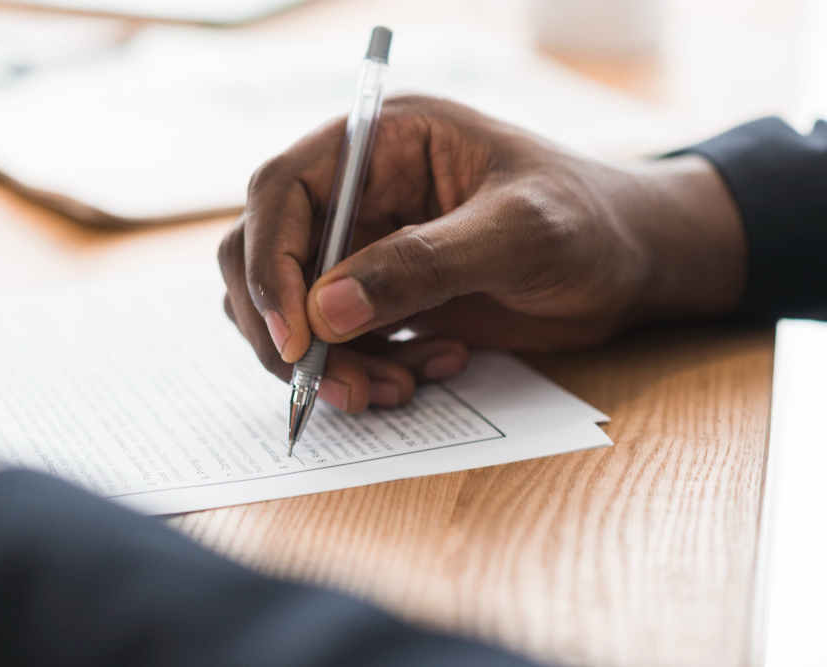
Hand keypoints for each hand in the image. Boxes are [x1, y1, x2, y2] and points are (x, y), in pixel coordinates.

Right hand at [219, 95, 745, 412]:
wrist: (632, 264)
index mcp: (382, 143)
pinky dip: (369, 371)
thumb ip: (423, 265)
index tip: (295, 337)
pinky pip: (342, 343)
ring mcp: (369, 247)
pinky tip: (435, 367)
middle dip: (290, 330)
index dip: (269, 264)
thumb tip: (327, 312)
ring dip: (332, 363)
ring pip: (298, 312)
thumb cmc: (589, 221)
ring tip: (396, 388)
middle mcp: (362, 192)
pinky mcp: (385, 297)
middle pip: (269, 258)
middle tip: (335, 385)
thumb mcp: (518, 232)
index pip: (282, 192)